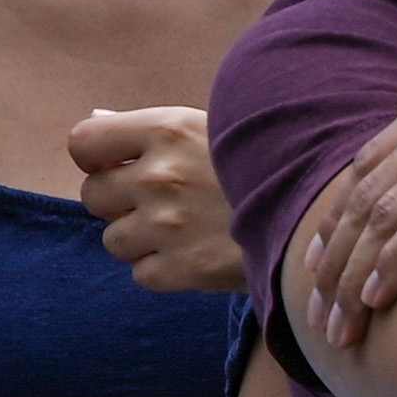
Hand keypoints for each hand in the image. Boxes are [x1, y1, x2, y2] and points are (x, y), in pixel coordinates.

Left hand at [63, 105, 241, 296]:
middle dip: (119, 201)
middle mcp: (160, 175)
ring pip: (113, 240)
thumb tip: (95, 123)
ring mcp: (168, 225)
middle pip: (93, 195)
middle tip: (162, 202)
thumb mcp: (209, 129)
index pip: (81, 144)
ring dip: (140, 238)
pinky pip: (140, 273)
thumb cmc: (257, 165)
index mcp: (166, 129)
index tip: (116, 165)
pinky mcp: (181, 269)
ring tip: (184, 229)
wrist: (314, 213)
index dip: (95, 158)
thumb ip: (149, 131)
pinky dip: (162, 269)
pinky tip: (196, 253)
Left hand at [282, 57, 396, 355]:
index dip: (340, 220)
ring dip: (352, 273)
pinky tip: (378, 298)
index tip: (320, 269)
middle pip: (367, 191)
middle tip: (315, 314)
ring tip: (339, 325)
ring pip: (386, 210)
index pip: (375, 162)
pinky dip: (393, 262)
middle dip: (332, 258)